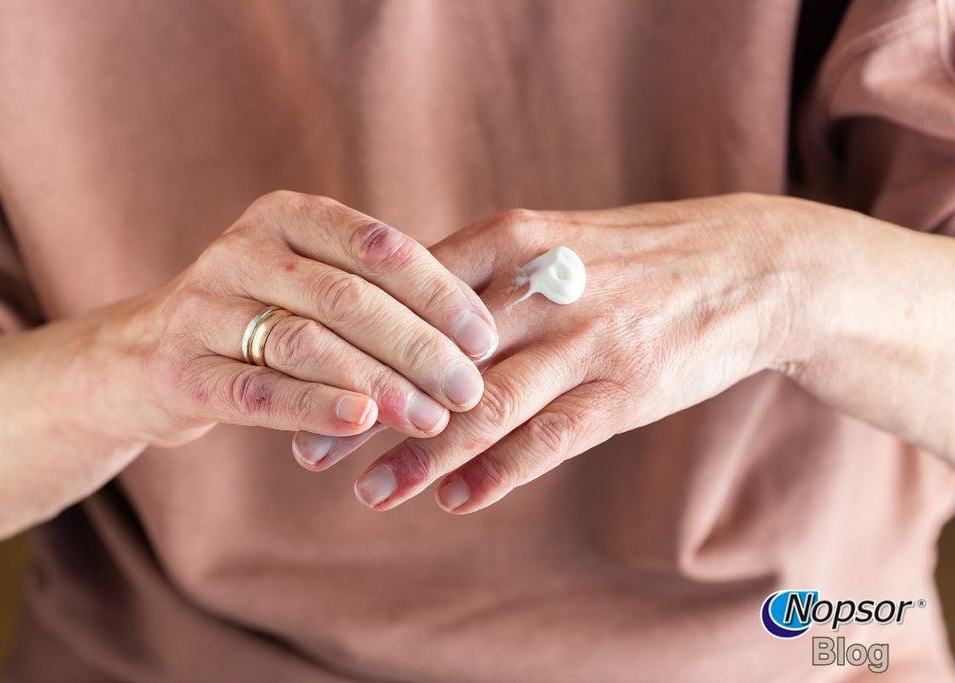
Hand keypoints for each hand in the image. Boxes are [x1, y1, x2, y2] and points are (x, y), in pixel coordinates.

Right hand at [120, 190, 497, 446]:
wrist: (143, 357)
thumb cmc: (257, 319)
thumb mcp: (307, 283)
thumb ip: (373, 291)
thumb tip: (477, 334)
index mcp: (284, 216)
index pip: (377, 246)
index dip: (439, 292)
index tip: (485, 337)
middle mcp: (240, 250)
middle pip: (348, 298)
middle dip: (419, 347)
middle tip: (468, 389)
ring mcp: (202, 308)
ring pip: (307, 343)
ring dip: (380, 383)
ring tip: (432, 416)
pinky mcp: (180, 370)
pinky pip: (258, 390)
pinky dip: (315, 406)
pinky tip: (362, 422)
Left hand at [293, 193, 813, 511]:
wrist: (744, 266)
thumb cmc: (630, 257)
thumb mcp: (551, 240)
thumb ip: (479, 272)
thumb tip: (395, 311)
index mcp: (511, 239)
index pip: (406, 294)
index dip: (348, 341)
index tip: (299, 377)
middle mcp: (540, 288)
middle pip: (432, 357)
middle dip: (366, 407)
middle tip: (306, 450)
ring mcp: (585, 341)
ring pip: (484, 406)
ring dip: (420, 454)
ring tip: (369, 491)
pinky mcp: (626, 390)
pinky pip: (549, 440)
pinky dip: (498, 473)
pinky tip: (455, 500)